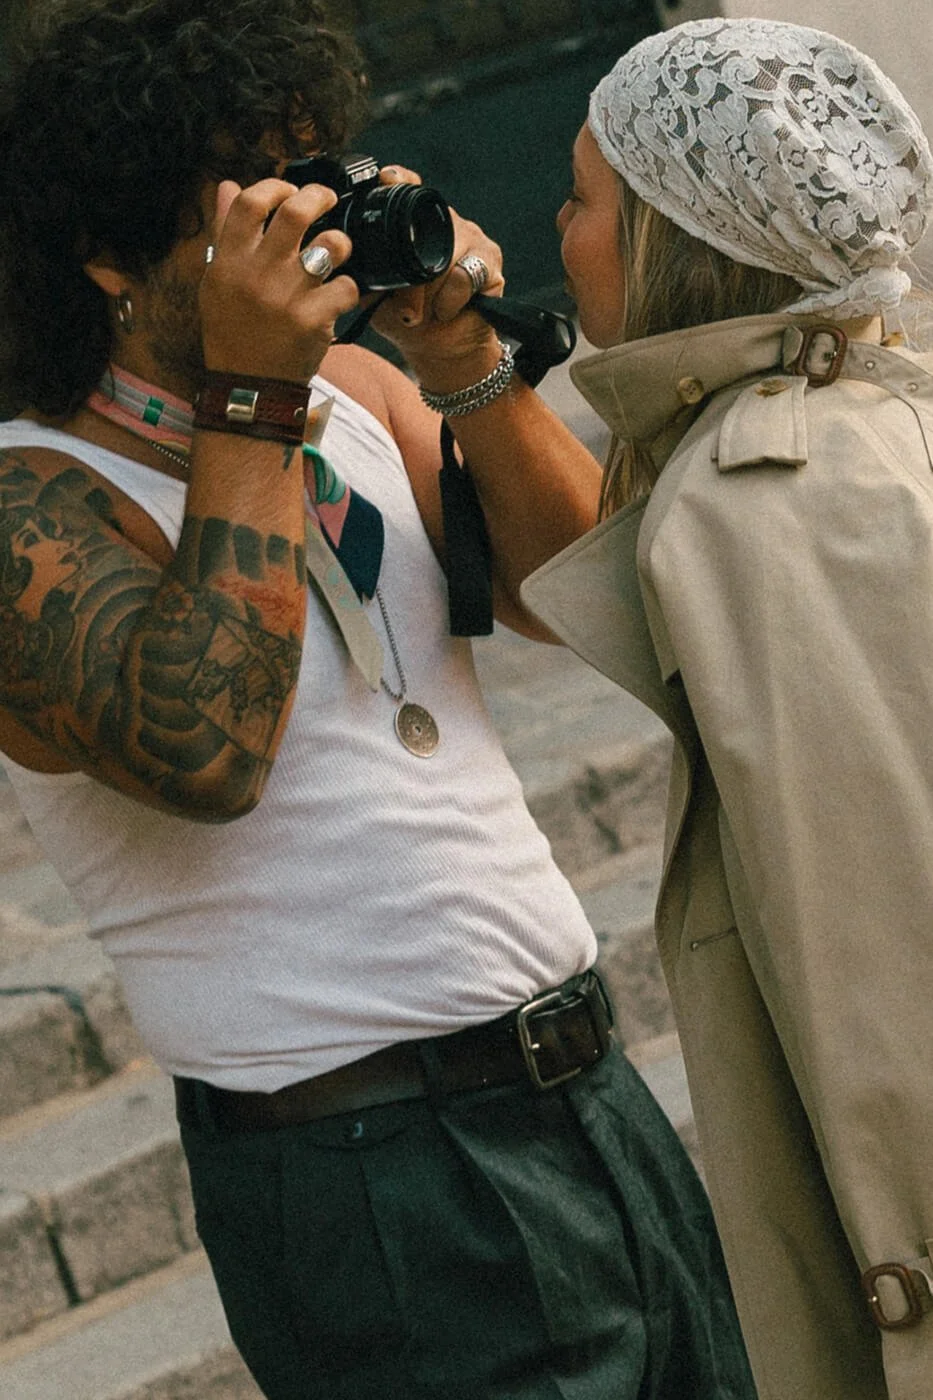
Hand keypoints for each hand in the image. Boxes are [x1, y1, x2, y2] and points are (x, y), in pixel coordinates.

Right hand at [199, 178, 359, 382]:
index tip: (289, 189)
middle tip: (328, 199)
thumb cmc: (233, 331)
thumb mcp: (218, 281)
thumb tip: (226, 185)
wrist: (249, 387)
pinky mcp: (313, 321)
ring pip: (330, 245)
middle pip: (296, 212)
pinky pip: (347, 287)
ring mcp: (287, 298)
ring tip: (338, 250)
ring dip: (340, 242)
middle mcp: (257, 275)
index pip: (249, 202)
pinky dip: (349, 288)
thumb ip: (225, 231)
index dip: (275, 186)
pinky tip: (340, 295)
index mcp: (229, 261)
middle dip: (319, 196)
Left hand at [367, 165, 504, 382]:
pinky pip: (464, 274)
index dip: (399, 179)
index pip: (408, 186)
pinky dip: (450, 299)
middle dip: (411, 276)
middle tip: (404, 306)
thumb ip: (363, 271)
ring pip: (444, 254)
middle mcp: (444, 223)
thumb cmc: (406, 317)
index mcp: (415, 224)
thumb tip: (345, 258)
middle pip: (425, 228)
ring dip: (429, 293)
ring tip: (426, 311)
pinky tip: (446, 310)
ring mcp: (470, 238)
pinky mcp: (490, 261)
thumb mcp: (375, 295)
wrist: (439, 349)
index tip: (385, 180)